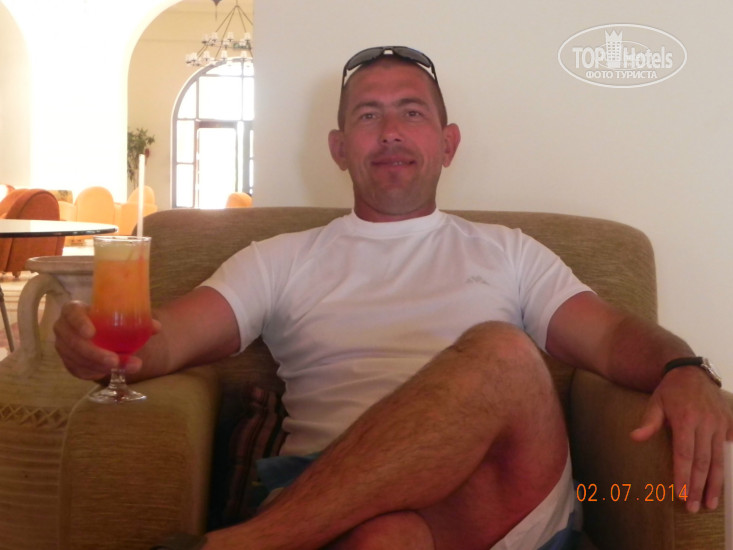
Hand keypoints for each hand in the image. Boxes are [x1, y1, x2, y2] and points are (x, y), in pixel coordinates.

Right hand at [53, 300, 158, 379]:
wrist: (101, 335)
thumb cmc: (110, 321)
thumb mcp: (122, 318)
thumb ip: (140, 321)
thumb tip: (156, 327)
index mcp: (74, 310)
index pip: (71, 313)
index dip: (78, 322)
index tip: (92, 333)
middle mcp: (64, 328)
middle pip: (72, 342)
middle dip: (94, 353)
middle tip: (114, 360)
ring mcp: (63, 346)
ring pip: (76, 359)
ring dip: (97, 366)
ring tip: (119, 367)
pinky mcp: (67, 362)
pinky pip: (78, 370)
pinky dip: (94, 372)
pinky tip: (109, 372)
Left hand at [631, 366, 732, 512]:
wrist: (691, 371)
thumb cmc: (670, 390)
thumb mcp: (655, 402)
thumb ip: (648, 421)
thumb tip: (634, 437)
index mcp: (686, 420)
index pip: (685, 454)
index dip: (684, 476)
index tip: (682, 495)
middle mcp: (706, 424)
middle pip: (703, 462)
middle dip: (699, 487)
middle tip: (695, 508)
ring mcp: (720, 424)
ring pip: (718, 460)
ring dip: (716, 484)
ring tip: (711, 503)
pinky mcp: (728, 424)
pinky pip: (727, 449)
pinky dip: (726, 467)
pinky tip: (723, 484)